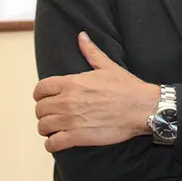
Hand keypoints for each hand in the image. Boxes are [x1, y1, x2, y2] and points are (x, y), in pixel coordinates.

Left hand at [33, 32, 159, 152]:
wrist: (141, 107)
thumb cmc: (127, 88)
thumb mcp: (107, 66)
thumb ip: (90, 51)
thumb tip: (82, 36)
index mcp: (72, 82)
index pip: (41, 89)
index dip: (40, 94)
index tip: (45, 98)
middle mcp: (68, 101)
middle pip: (39, 108)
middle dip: (44, 111)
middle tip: (53, 113)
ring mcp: (71, 120)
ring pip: (42, 126)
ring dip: (46, 127)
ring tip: (54, 128)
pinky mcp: (78, 137)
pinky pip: (53, 144)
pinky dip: (52, 144)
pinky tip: (58, 141)